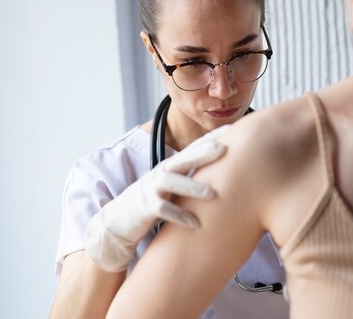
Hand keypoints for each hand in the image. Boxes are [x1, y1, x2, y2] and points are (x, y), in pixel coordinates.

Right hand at [84, 126, 227, 271]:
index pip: (194, 148)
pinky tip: (196, 223)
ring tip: (213, 194)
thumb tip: (227, 172)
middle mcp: (162, 173)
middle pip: (183, 159)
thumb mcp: (175, 186)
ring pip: (171, 182)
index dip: (211, 138)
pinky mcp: (145, 208)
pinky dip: (179, 216)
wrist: (121, 220)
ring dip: (192, 187)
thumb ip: (195, 177)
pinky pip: (162, 210)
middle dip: (203, 153)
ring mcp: (152, 189)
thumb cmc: (156, 201)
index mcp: (172, 166)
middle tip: (223, 149)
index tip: (232, 129)